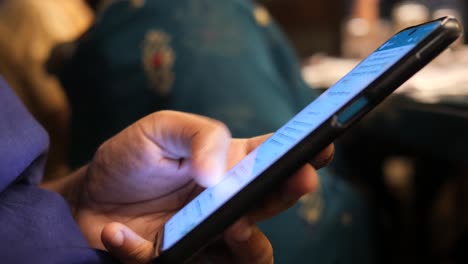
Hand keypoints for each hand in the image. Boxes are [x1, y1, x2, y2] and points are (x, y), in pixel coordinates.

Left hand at [73, 110, 333, 262]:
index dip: (304, 153)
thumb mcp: (159, 129)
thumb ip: (199, 135)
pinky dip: (147, 254)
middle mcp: (228, 200)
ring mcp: (210, 234)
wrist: (86, 202)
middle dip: (290, 193)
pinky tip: (121, 235)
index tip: (323, 147)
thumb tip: (220, 172)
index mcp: (228, 163)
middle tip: (299, 180)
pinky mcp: (184, 260)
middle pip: (273, 202)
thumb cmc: (128, 161)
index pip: (274, 158)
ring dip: (249, 240)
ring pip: (253, 251)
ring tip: (229, 223)